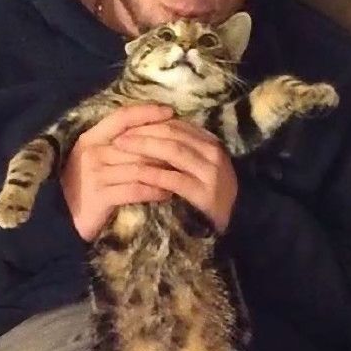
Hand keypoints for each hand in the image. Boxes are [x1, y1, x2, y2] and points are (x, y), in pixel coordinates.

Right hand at [61, 104, 181, 241]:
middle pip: (136, 143)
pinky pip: (135, 190)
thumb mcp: (98, 160)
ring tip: (182, 173)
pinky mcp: (99, 197)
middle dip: (164, 147)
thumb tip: (154, 132)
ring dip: (164, 171)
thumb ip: (118, 146)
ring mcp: (94, 175)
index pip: (122, 117)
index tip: (170, 110)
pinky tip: (168, 193)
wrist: (63, 221)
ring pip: (139, 167)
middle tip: (186, 150)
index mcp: (90, 137)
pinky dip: (154, 191)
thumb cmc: (86, 187)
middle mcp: (91, 152)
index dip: (147, 112)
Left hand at [112, 119, 237, 232]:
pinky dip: (153, 174)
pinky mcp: (205, 194)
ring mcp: (211, 173)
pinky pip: (173, 178)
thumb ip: (179, 150)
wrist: (233, 228)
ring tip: (121, 147)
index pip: (176, 124)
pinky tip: (135, 174)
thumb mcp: (196, 168)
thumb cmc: (205, 197)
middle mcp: (214, 153)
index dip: (149, 122)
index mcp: (210, 142)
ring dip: (144, 146)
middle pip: (173, 133)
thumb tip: (146, 131)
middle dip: (143, 131)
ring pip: (173, 150)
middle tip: (117, 135)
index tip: (125, 126)